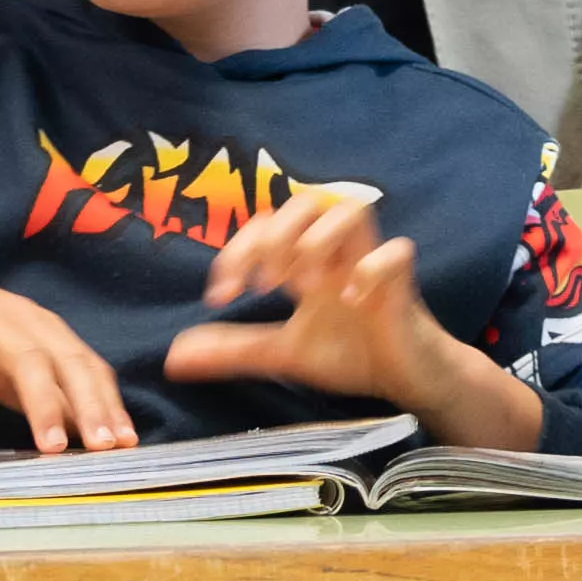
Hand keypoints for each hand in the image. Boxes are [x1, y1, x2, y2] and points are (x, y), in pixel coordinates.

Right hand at [0, 246, 140, 451]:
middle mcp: (25, 321)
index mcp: (43, 328)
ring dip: (42, 406)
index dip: (109, 403)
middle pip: (69, 362)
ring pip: (28, 362)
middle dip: (92, 406)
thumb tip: (72, 431)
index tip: (128, 442)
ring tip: (52, 449)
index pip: (88, 366)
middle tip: (107, 448)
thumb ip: (32, 391)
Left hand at [163, 184, 523, 440]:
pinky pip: (395, 251)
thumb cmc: (352, 354)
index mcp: (307, 262)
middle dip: (276, 234)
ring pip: (352, 210)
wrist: (408, 380)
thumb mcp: (282, 353)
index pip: (266, 224)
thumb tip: (173, 357)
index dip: (236, 250)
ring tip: (302, 285)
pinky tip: (350, 300)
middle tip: (262, 283)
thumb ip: (233, 349)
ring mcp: (372, 263)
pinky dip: (369, 269)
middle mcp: (338, 253)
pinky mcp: (403, 285)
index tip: (218, 297)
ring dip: (317, 240)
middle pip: (308, 201)